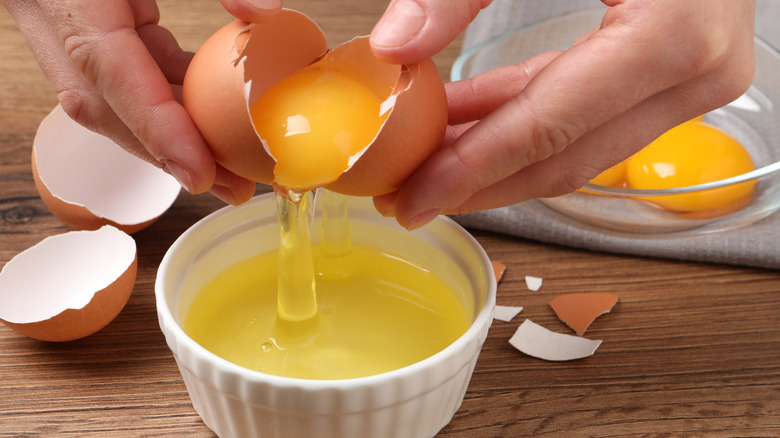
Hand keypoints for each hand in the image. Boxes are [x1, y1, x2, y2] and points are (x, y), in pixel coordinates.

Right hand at [2, 0, 279, 204]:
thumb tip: (267, 17)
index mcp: (74, 7)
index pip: (115, 80)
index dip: (160, 133)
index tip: (201, 174)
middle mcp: (62, 32)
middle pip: (114, 113)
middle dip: (172, 157)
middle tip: (232, 188)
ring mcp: (68, 42)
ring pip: (118, 110)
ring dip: (172, 143)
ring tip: (228, 172)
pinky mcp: (86, 43)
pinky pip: (126, 87)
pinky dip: (166, 111)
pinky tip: (207, 127)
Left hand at [370, 0, 755, 229]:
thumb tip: (394, 46)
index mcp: (672, 33)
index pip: (547, 130)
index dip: (471, 171)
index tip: (413, 198)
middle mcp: (697, 72)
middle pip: (564, 159)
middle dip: (477, 183)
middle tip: (407, 197)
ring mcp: (693, 78)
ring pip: (576, 148)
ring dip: (496, 158)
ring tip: (426, 166)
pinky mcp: (676, 73)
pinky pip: (588, 116)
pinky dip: (524, 122)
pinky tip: (467, 126)